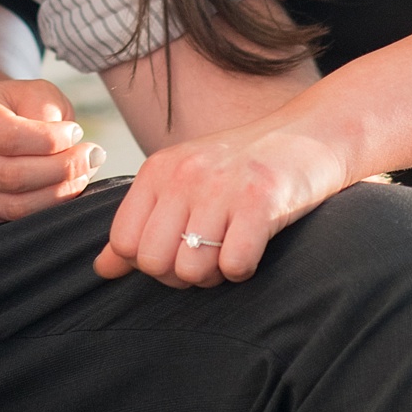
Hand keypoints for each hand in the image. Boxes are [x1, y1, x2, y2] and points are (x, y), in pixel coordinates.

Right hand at [0, 75, 106, 224]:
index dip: (50, 141)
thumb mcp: (37, 93)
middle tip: (92, 157)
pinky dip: (45, 211)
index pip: (9, 138)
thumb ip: (47, 112)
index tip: (77, 132)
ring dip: (58, 194)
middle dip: (62, 170)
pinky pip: (12, 223)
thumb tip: (68, 145)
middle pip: (12, 176)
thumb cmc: (22, 105)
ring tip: (82, 175)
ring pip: (15, 206)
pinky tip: (63, 190)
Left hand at [95, 111, 346, 285]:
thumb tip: (101, 269)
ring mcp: (222, 186)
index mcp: (158, 169)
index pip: (124, 242)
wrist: (310, 136)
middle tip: (209, 254)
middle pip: (154, 263)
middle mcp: (184, 174)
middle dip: (181, 274)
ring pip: (192, 271)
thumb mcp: (182, 184)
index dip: (150, 262)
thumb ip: (139, 225)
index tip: (179, 249)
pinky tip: (255, 246)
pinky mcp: (260, 202)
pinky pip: (234, 266)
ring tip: (232, 247)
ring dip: (215, 274)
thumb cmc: (241, 169)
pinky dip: (245, 269)